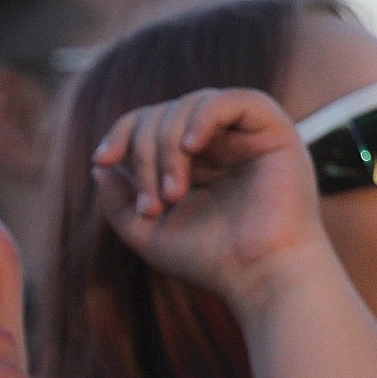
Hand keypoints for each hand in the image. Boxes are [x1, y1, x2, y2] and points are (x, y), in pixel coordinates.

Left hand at [91, 88, 330, 314]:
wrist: (260, 277)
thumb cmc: (211, 260)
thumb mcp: (148, 233)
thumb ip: (119, 202)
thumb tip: (100, 166)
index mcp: (194, 161)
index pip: (150, 122)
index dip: (122, 133)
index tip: (104, 159)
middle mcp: (222, 143)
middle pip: (165, 114)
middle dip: (144, 153)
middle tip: (153, 204)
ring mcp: (248, 136)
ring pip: (192, 105)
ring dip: (167, 147)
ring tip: (173, 194)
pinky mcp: (276, 132)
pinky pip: (235, 100)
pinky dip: (204, 116)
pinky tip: (191, 146)